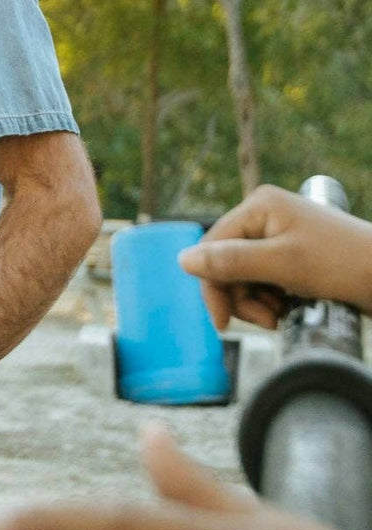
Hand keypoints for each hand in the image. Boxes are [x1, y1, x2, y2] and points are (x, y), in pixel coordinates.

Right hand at [177, 184, 371, 329]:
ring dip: (256, 302)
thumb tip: (182, 260)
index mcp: (259, 207)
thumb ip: (231, 262)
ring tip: (281, 314)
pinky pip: (263, 279)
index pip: (213, 246)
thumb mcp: (283, 265)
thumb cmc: (347, 264)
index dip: (213, 285)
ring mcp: (279, 234)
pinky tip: (288, 307)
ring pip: (243, 275)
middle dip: (241, 296)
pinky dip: (270, 299)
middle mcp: (265, 216)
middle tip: (266, 320)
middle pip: (226, 262)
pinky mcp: (291, 254)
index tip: (223, 322)